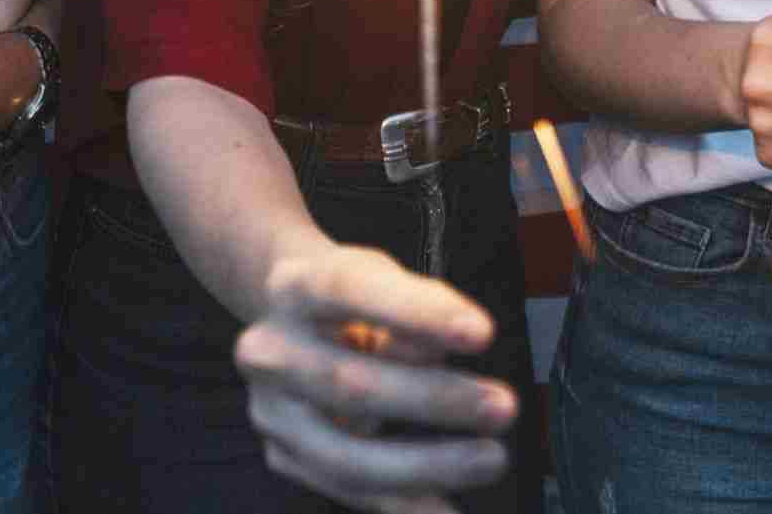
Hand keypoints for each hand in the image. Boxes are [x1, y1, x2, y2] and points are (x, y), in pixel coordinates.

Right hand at [236, 246, 515, 513]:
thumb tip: (441, 352)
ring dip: (427, 465)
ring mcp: (271, 411)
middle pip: (350, 383)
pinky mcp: (285, 455)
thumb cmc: (356, 300)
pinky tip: (449, 509)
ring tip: (491, 459)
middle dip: (433, 401)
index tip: (480, 334)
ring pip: (346, 455)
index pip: (350, 291)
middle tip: (503, 406)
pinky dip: (407, 504)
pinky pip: (351, 491)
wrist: (292, 320)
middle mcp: (268, 350)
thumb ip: (416, 308)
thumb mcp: (384, 279)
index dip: (416, 313)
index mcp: (294, 286)